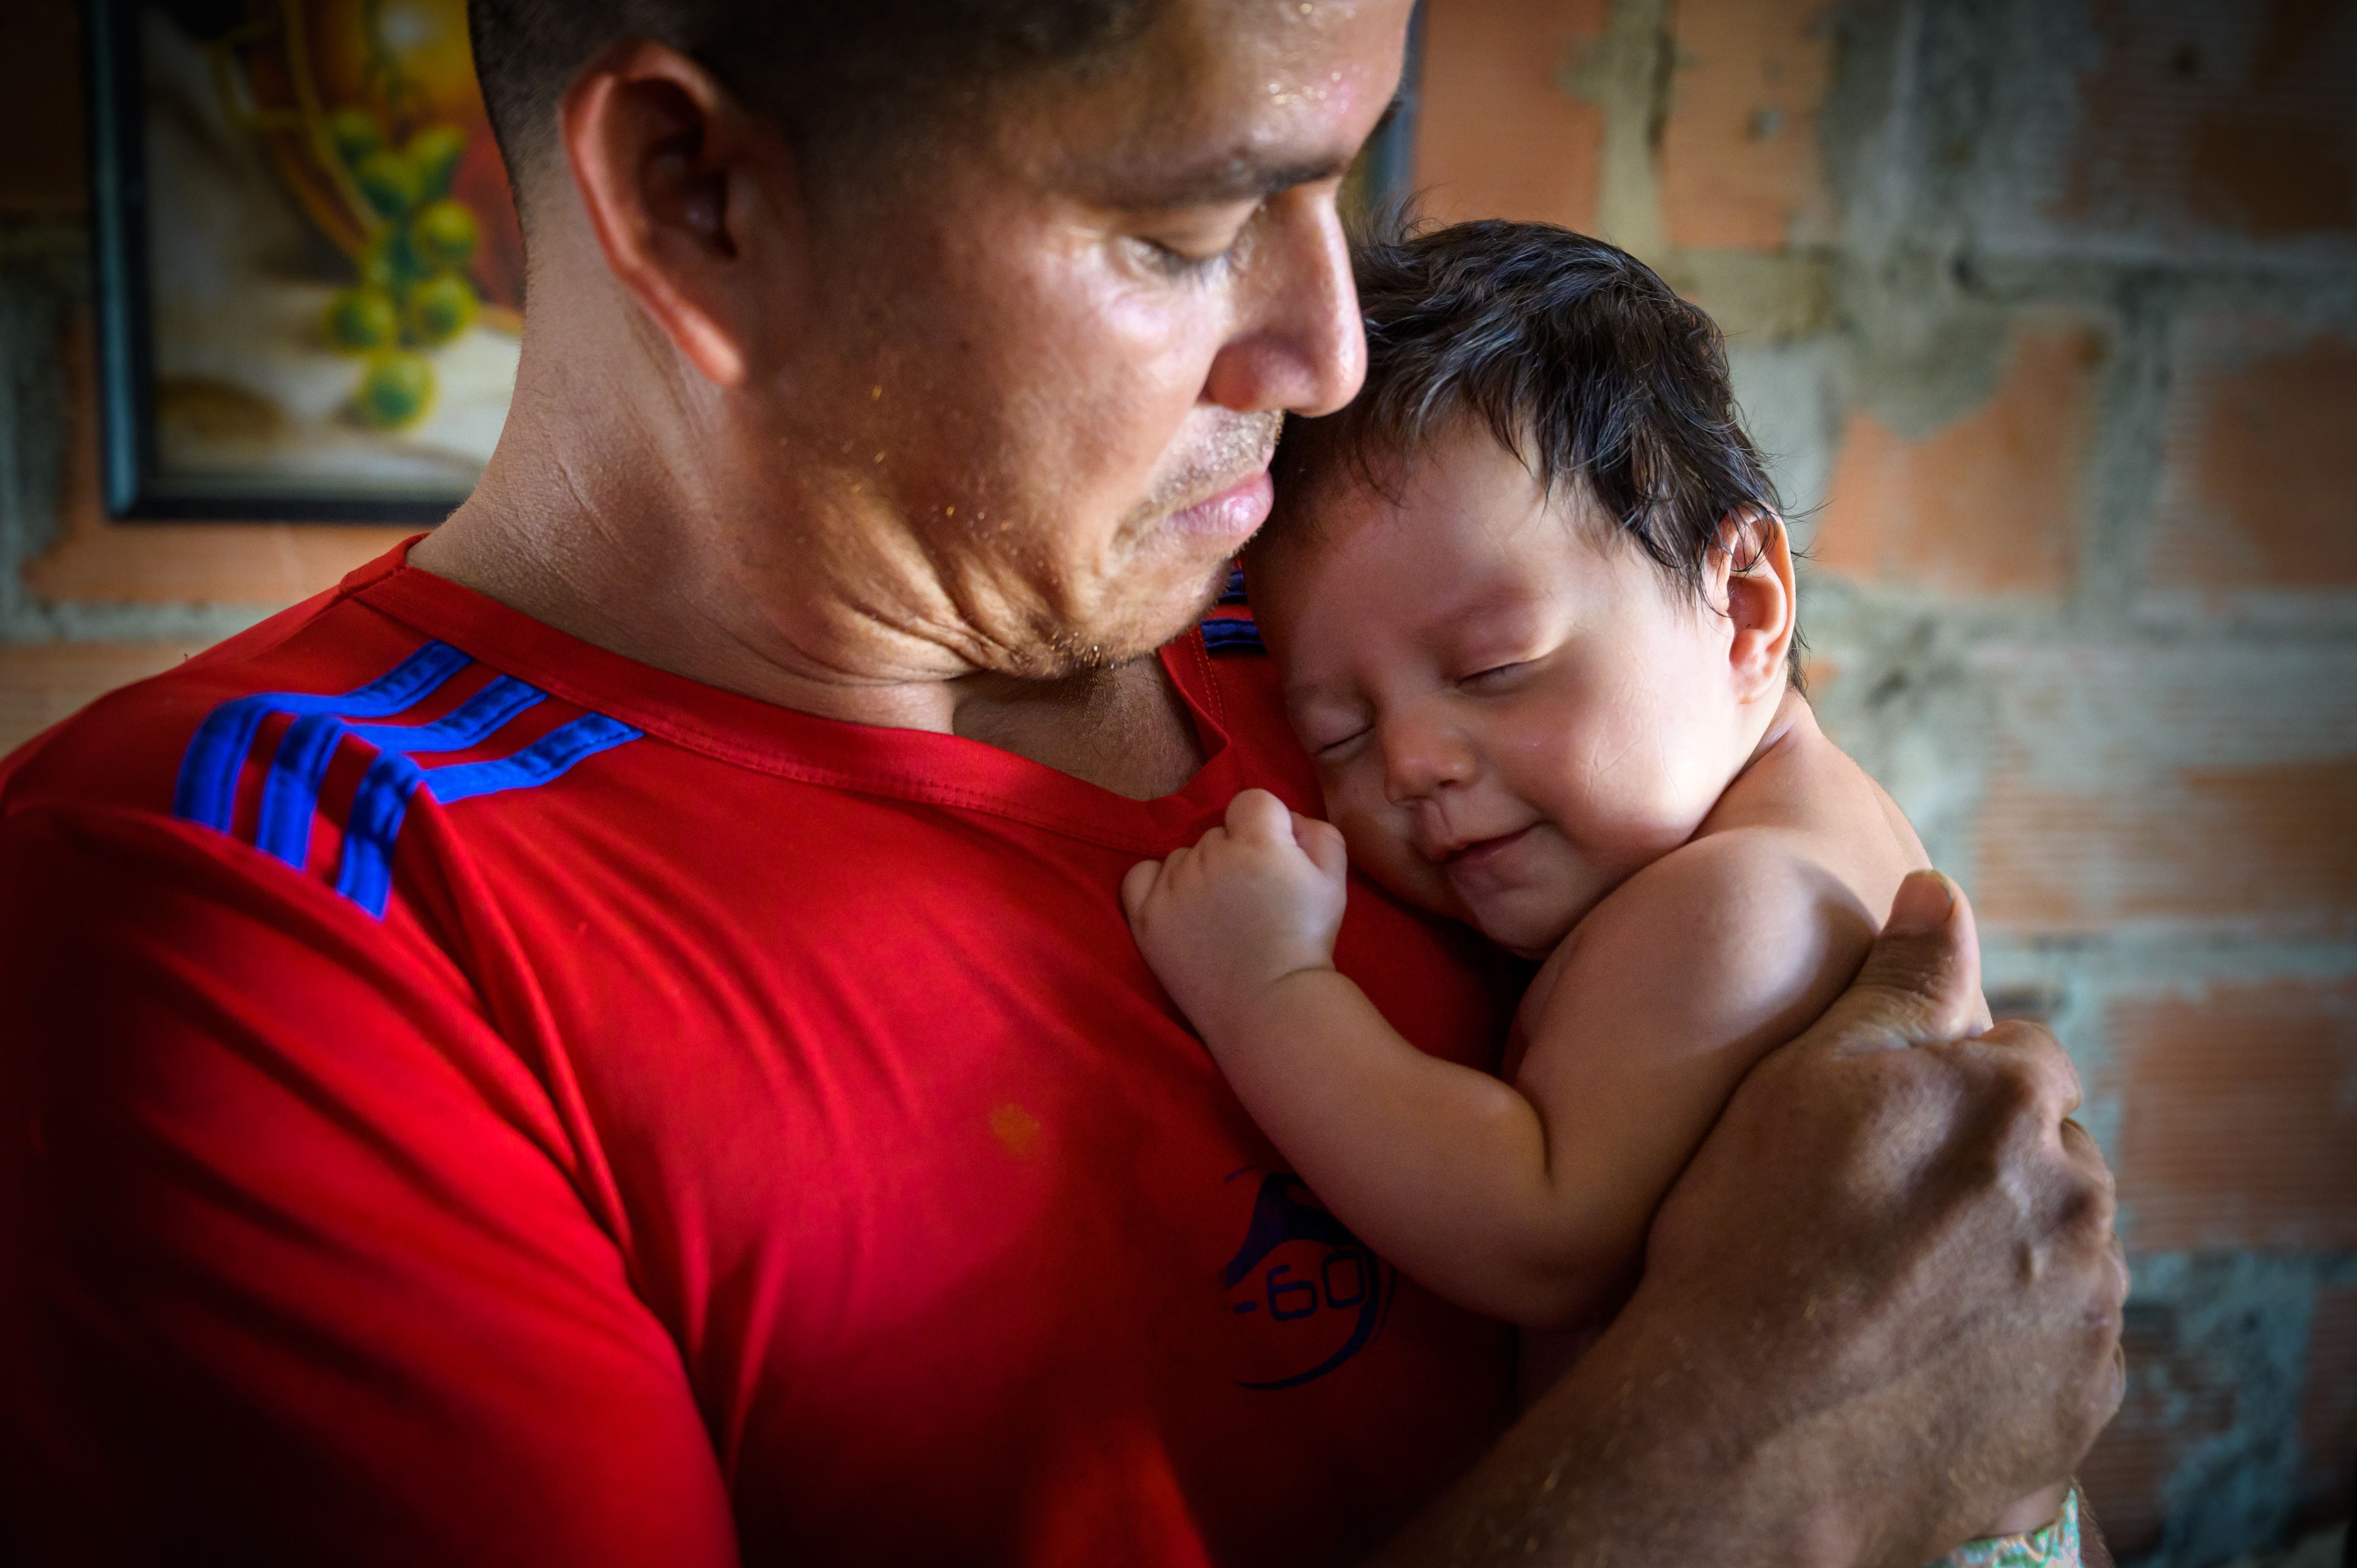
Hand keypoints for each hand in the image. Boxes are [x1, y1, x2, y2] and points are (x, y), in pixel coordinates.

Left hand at [1121, 789, 1350, 1043]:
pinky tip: (1178, 906)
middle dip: (1234, 855)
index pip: (1252, 801)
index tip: (1274, 861)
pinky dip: (1158, 884)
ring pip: (1182, 856)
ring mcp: (1172, 886)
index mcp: (1256, 841)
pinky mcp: (1146, 916)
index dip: (1267, 827)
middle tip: (1251, 898)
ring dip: (1199, 873)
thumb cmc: (1306, 941)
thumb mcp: (1334, 880)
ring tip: (1219, 916)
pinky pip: (1140, 875)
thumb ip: (1316, 832)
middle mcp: (1208, 855)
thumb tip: (1287, 819)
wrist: (1270, 1006)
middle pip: (1216, 833)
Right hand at [1373, 871, 2125, 1566]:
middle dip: (1987, 1176)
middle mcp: (2076, 1200)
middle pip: (2050, 1162)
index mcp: (2013, 1102)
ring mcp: (2084, 1315)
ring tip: (1887, 1299)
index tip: (1879, 1136)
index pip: (2023, 1061)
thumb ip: (1894, 978)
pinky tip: (1913, 1365)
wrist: (1735, 1431)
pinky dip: (2003, 1356)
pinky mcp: (2076, 1410)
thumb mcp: (1802, 1075)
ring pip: (2058, 1260)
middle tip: (1874, 1221)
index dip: (1947, 1091)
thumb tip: (1940, 891)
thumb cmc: (1748, 1237)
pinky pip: (2055, 1361)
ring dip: (2001, 1264)